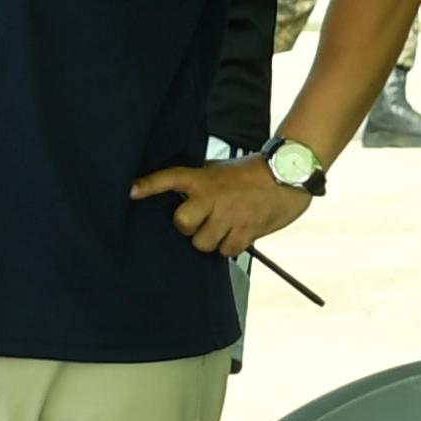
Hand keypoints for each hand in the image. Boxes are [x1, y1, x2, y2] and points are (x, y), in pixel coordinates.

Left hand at [130, 158, 312, 256]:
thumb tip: (182, 196)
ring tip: (224, 228)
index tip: (130, 191)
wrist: (290, 175)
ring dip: (211, 239)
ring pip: (203, 243)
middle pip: (182, 223)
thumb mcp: (222, 170)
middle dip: (190, 227)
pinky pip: (227, 251)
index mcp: (204, 178)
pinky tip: (238, 234)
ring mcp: (230, 215)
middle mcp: (213, 196)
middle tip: (202, 221)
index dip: (148, 186)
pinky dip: (230, 247)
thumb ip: (201, 182)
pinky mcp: (247, 230)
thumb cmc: (255, 173)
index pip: (170, 178)